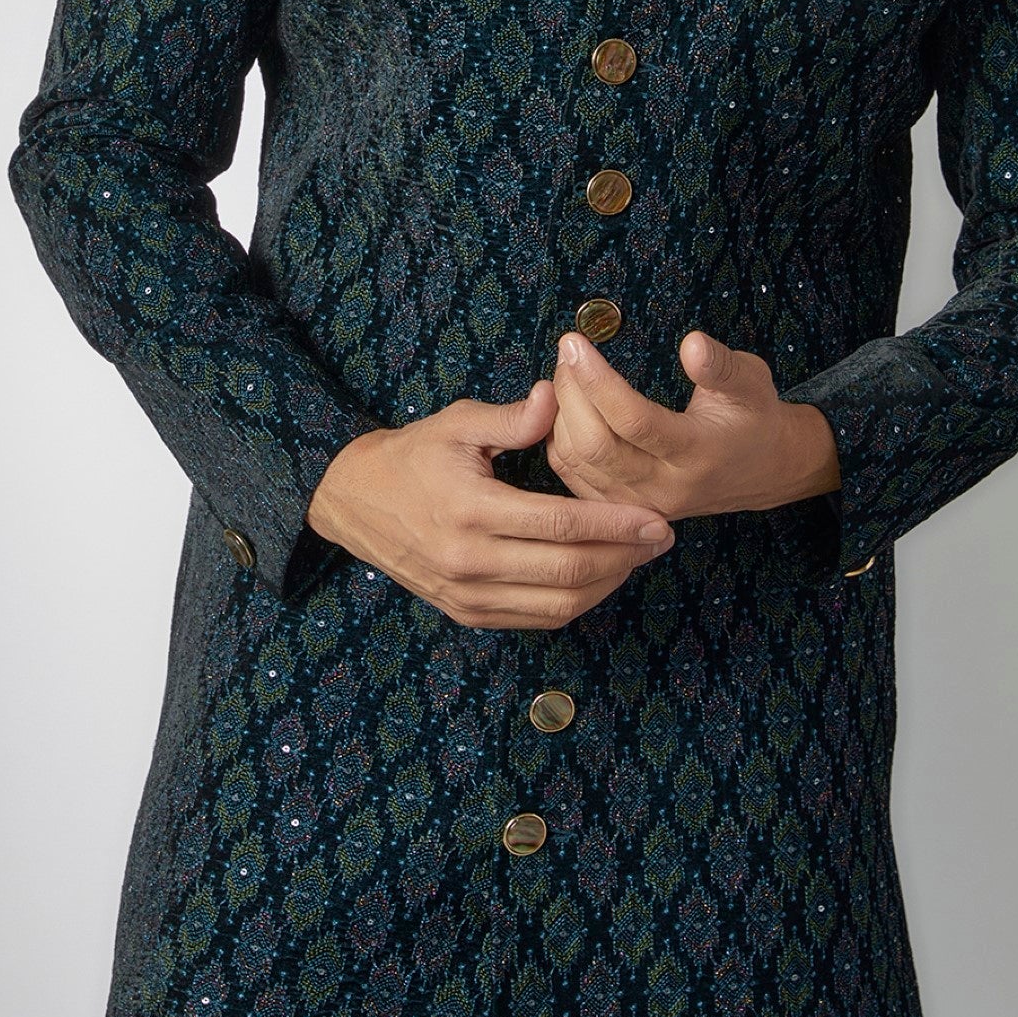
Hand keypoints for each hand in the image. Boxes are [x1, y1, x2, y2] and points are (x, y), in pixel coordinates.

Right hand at [305, 380, 675, 628]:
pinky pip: (534, 619)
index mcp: (471, 509)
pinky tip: (599, 575)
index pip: (561, 524)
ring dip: (607, 584)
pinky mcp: (466, 613)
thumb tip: (556, 397)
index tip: (657, 518)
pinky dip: (574, 603)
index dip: (616, 524)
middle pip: (568, 572)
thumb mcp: (457, 422)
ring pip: (557, 605)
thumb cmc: (414, 454)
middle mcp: (470, 561)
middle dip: (625, 557)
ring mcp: (467, 595)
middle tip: (662, 537)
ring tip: (637, 556)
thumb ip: (512, 417)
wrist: (355, 501)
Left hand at [547, 328, 841, 520]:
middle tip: (568, 351)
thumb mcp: (749, 381)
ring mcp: (641, 503)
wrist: (761, 469)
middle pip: (596, 445)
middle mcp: (665, 486)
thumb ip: (719, 365)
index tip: (575, 342)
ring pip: (578, 462)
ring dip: (559, 414)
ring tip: (566, 372)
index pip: (633, 420)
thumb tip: (691, 343)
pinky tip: (563, 408)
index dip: (597, 380)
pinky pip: (573, 478)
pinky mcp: (623, 508)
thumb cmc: (752, 416)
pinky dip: (558, 440)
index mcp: (696, 452)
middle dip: (570, 392)